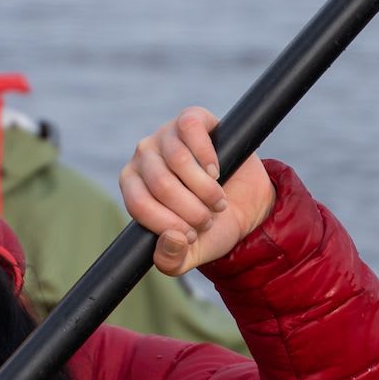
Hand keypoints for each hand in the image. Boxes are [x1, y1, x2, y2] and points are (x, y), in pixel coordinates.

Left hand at [120, 107, 274, 275]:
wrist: (246, 204)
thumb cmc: (211, 226)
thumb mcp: (191, 253)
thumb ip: (172, 260)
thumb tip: (170, 239)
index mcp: (133, 186)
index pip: (138, 204)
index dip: (168, 224)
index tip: (192, 235)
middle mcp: (143, 157)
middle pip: (161, 184)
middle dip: (192, 210)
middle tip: (208, 219)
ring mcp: (165, 135)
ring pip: (178, 160)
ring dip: (205, 189)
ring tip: (217, 201)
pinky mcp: (190, 119)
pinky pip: (190, 129)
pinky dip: (207, 155)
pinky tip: (215, 170)